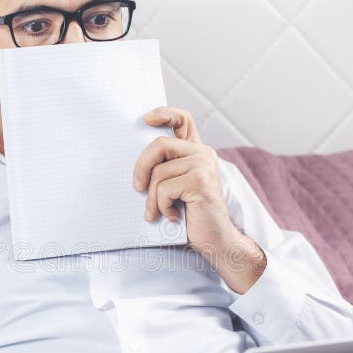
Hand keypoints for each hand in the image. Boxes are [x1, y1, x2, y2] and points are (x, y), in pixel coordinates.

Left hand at [134, 107, 265, 292]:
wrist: (216, 240)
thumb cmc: (192, 216)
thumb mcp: (177, 188)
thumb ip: (166, 170)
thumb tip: (136, 165)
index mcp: (197, 152)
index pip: (183, 120)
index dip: (164, 113)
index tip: (146, 119)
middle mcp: (203, 153)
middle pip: (159, 145)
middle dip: (141, 167)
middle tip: (136, 188)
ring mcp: (203, 165)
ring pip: (158, 172)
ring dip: (151, 198)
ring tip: (156, 212)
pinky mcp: (200, 181)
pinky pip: (164, 188)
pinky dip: (161, 206)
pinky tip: (172, 216)